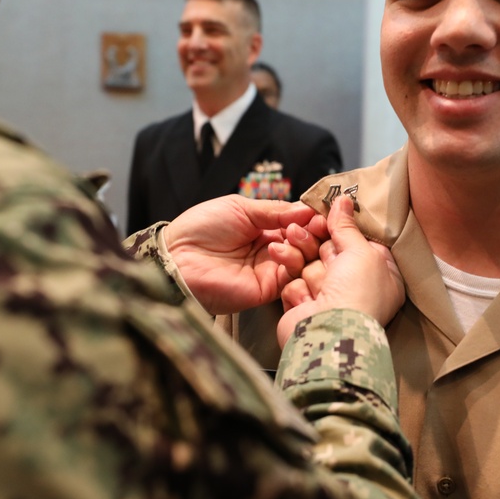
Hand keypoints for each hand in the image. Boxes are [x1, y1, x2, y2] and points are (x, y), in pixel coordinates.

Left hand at [164, 196, 318, 314]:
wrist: (177, 257)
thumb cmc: (201, 229)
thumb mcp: (240, 208)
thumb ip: (275, 211)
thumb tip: (306, 209)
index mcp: (264, 229)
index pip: (298, 224)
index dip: (311, 217)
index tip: (322, 211)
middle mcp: (271, 251)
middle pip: (306, 243)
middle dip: (313, 231)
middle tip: (315, 223)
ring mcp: (270, 271)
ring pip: (304, 260)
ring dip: (303, 245)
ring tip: (292, 234)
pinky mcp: (267, 290)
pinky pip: (291, 278)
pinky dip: (292, 262)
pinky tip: (280, 249)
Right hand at [277, 197, 403, 346]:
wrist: (329, 334)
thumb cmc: (357, 295)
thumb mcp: (360, 251)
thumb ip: (347, 225)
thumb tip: (343, 199)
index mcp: (380, 275)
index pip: (358, 242)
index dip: (341, 228)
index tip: (325, 215)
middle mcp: (357, 288)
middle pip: (330, 251)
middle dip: (314, 241)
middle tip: (302, 229)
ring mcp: (330, 299)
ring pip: (308, 265)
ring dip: (300, 260)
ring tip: (292, 254)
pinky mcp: (306, 309)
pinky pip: (295, 285)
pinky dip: (296, 287)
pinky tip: (301, 294)